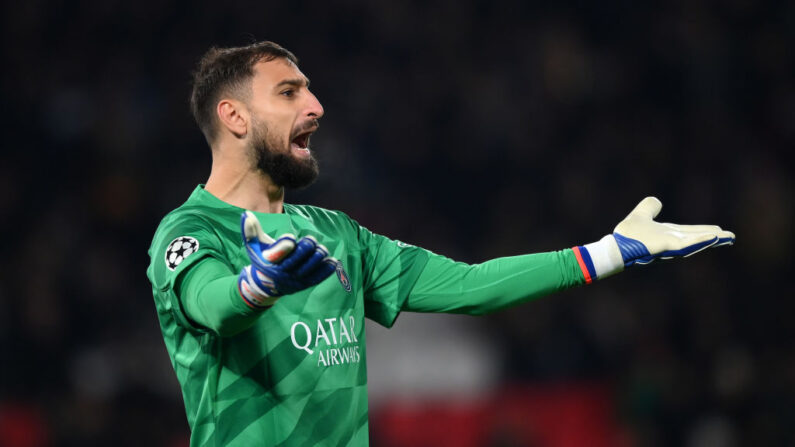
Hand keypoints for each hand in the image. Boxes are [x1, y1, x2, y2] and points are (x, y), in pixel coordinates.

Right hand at [237, 211, 337, 308]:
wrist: (265, 285)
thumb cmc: (261, 259)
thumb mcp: (254, 246)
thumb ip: (250, 230)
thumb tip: (246, 214)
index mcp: (269, 261)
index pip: (278, 253)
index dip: (286, 245)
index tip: (291, 238)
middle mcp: (282, 272)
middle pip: (297, 259)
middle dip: (306, 247)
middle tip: (311, 240)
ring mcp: (294, 280)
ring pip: (309, 268)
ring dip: (318, 257)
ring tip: (321, 249)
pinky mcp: (304, 285)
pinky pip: (317, 278)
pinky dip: (326, 270)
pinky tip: (333, 262)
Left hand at [613, 197, 734, 266]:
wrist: (617, 246)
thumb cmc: (627, 234)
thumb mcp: (641, 214)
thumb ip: (649, 207)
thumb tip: (657, 201)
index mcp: (668, 234)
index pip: (690, 233)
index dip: (704, 232)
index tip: (720, 232)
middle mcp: (672, 241)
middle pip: (697, 239)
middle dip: (714, 239)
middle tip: (731, 237)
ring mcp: (671, 245)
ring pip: (696, 242)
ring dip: (712, 240)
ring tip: (728, 237)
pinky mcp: (668, 247)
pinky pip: (687, 244)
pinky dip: (700, 240)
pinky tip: (713, 237)